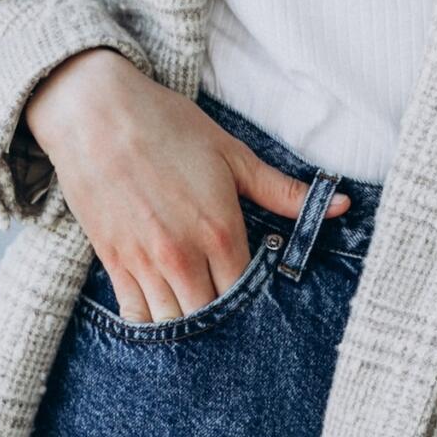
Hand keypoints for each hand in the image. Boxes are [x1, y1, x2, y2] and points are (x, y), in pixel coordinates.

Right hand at [24, 47, 349, 323]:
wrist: (95, 112)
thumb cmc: (167, 126)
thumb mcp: (232, 154)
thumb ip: (283, 190)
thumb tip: (342, 206)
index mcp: (220, 231)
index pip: (247, 295)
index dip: (255, 302)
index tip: (257, 297)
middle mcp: (183, 255)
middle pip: (211, 319)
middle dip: (223, 321)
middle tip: (229, 311)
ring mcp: (144, 262)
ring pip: (172, 324)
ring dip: (188, 325)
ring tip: (198, 310)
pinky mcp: (113, 261)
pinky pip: (135, 313)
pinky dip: (151, 319)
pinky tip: (163, 309)